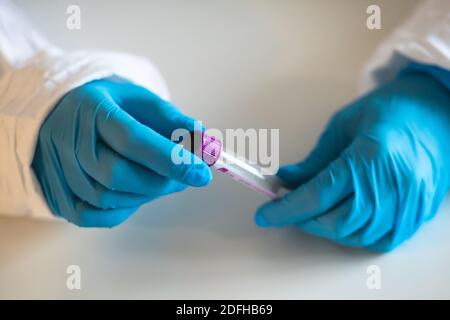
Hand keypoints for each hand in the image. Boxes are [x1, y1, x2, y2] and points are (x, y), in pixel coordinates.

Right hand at [32, 79, 210, 226]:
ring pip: (107, 198)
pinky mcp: (57, 193)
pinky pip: (93, 215)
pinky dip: (123, 210)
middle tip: (185, 176)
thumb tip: (205, 142)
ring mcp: (58, 169)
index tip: (202, 173)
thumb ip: (173, 120)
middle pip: (117, 174)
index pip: (133, 140)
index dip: (170, 159)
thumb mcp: (141, 101)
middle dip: (160, 181)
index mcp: (92, 109)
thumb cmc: (110, 107)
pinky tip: (136, 193)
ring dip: (145, 195)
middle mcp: (68, 139)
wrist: (61, 114)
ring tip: (161, 180)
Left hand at [255, 71, 449, 251]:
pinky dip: (357, 235)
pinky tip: (345, 221)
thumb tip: (285, 181)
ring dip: (329, 229)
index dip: (287, 209)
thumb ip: (314, 160)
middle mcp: (391, 184)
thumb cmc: (389, 110)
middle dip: (306, 221)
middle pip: (337, 222)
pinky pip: (383, 239)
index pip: (318, 195)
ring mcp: (408, 201)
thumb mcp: (342, 126)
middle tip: (290, 210)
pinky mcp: (418, 211)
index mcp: (369, 157)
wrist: (436, 111)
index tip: (265, 215)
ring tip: (315, 213)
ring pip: (359, 235)